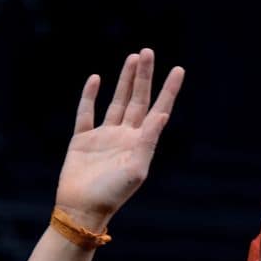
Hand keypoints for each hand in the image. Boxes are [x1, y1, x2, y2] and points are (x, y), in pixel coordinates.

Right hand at [54, 48, 184, 229]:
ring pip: (117, 101)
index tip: (179, 69)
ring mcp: (104, 136)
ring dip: (124, 80)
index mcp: (141, 143)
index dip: (169, 90)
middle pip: (137, 99)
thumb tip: (163, 114)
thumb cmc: (111, 194)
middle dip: (143, 76)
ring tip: (132, 57)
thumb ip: (149, 141)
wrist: (82, 208)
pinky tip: (95, 79)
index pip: (158, 109)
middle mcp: (125, 136)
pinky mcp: (82, 140)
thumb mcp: (136, 169)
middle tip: (148, 52)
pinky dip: (89, 96)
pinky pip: (86, 113)